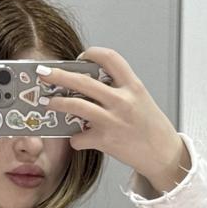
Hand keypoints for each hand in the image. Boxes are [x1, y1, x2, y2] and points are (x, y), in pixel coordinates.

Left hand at [37, 46, 189, 188]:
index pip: (109, 58)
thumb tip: (89, 85)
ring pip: (76, 105)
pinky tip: (78, 139)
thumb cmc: (151, 127)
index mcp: (132, 86)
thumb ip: (119, 89)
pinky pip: (79, 137)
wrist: (162, 153)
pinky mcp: (105, 140)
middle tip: (43, 73)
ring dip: (57, 103)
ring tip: (48, 102)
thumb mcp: (140, 99)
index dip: (91, 53)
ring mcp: (112, 120)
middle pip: (83, 81)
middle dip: (59, 75)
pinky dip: (75, 138)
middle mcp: (122, 100)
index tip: (80, 57)